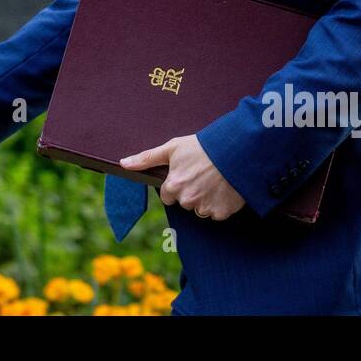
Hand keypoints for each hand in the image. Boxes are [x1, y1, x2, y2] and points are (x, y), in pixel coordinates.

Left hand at [120, 135, 245, 220]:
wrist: (236, 149)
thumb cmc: (202, 146)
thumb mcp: (172, 147)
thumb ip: (147, 158)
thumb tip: (124, 163)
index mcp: (174, 185)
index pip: (167, 196)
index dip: (176, 184)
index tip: (186, 174)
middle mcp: (188, 199)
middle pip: (184, 202)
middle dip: (191, 192)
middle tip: (202, 175)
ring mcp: (205, 207)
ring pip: (200, 209)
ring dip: (205, 199)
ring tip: (214, 180)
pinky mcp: (222, 212)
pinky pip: (217, 213)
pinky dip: (220, 204)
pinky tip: (224, 188)